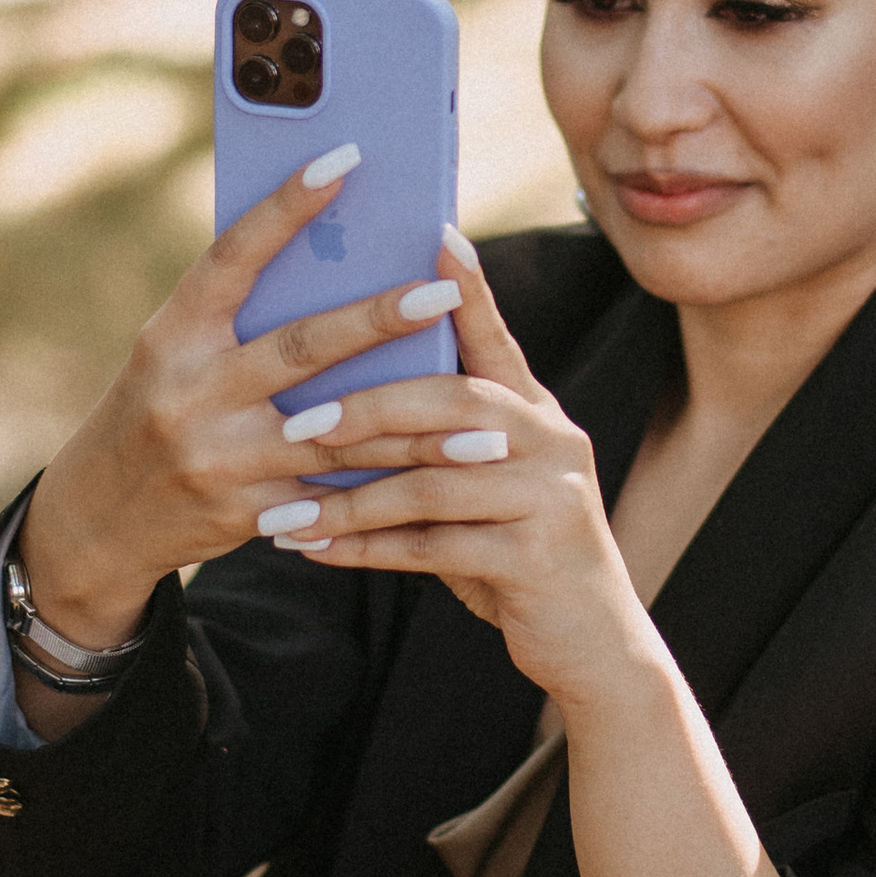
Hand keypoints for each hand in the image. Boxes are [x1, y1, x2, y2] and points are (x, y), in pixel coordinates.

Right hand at [16, 149, 472, 660]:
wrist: (97, 519)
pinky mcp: (246, 513)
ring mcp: (220, 457)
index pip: (232, 256)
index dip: (287, 207)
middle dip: (378, 320)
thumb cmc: (155, 408)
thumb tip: (335, 258)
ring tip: (486, 423)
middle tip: (445, 293)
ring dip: (417, 431)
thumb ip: (238, 317)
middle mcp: (193, 392)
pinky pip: (332, 496)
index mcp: (172, 334)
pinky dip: (389, 486)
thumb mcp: (172, 353)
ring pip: (338, 436)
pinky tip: (445, 482)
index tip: (346, 158)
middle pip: (301, 348)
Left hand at [267, 243, 664, 711]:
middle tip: (295, 421)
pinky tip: (314, 549)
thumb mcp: (494, 483)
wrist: (592, 640)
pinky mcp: (536, 559)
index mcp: (538, 414)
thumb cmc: (519, 550)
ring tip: (283, 507)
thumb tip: (350, 396)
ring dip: (350, 497)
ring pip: (432, 482)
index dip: (467, 289)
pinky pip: (434, 548)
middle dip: (367, 410)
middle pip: (451, 405)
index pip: (495, 339)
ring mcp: (551, 499)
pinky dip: (366, 550)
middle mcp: (552, 443)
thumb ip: (444, 440)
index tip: (433, 236)